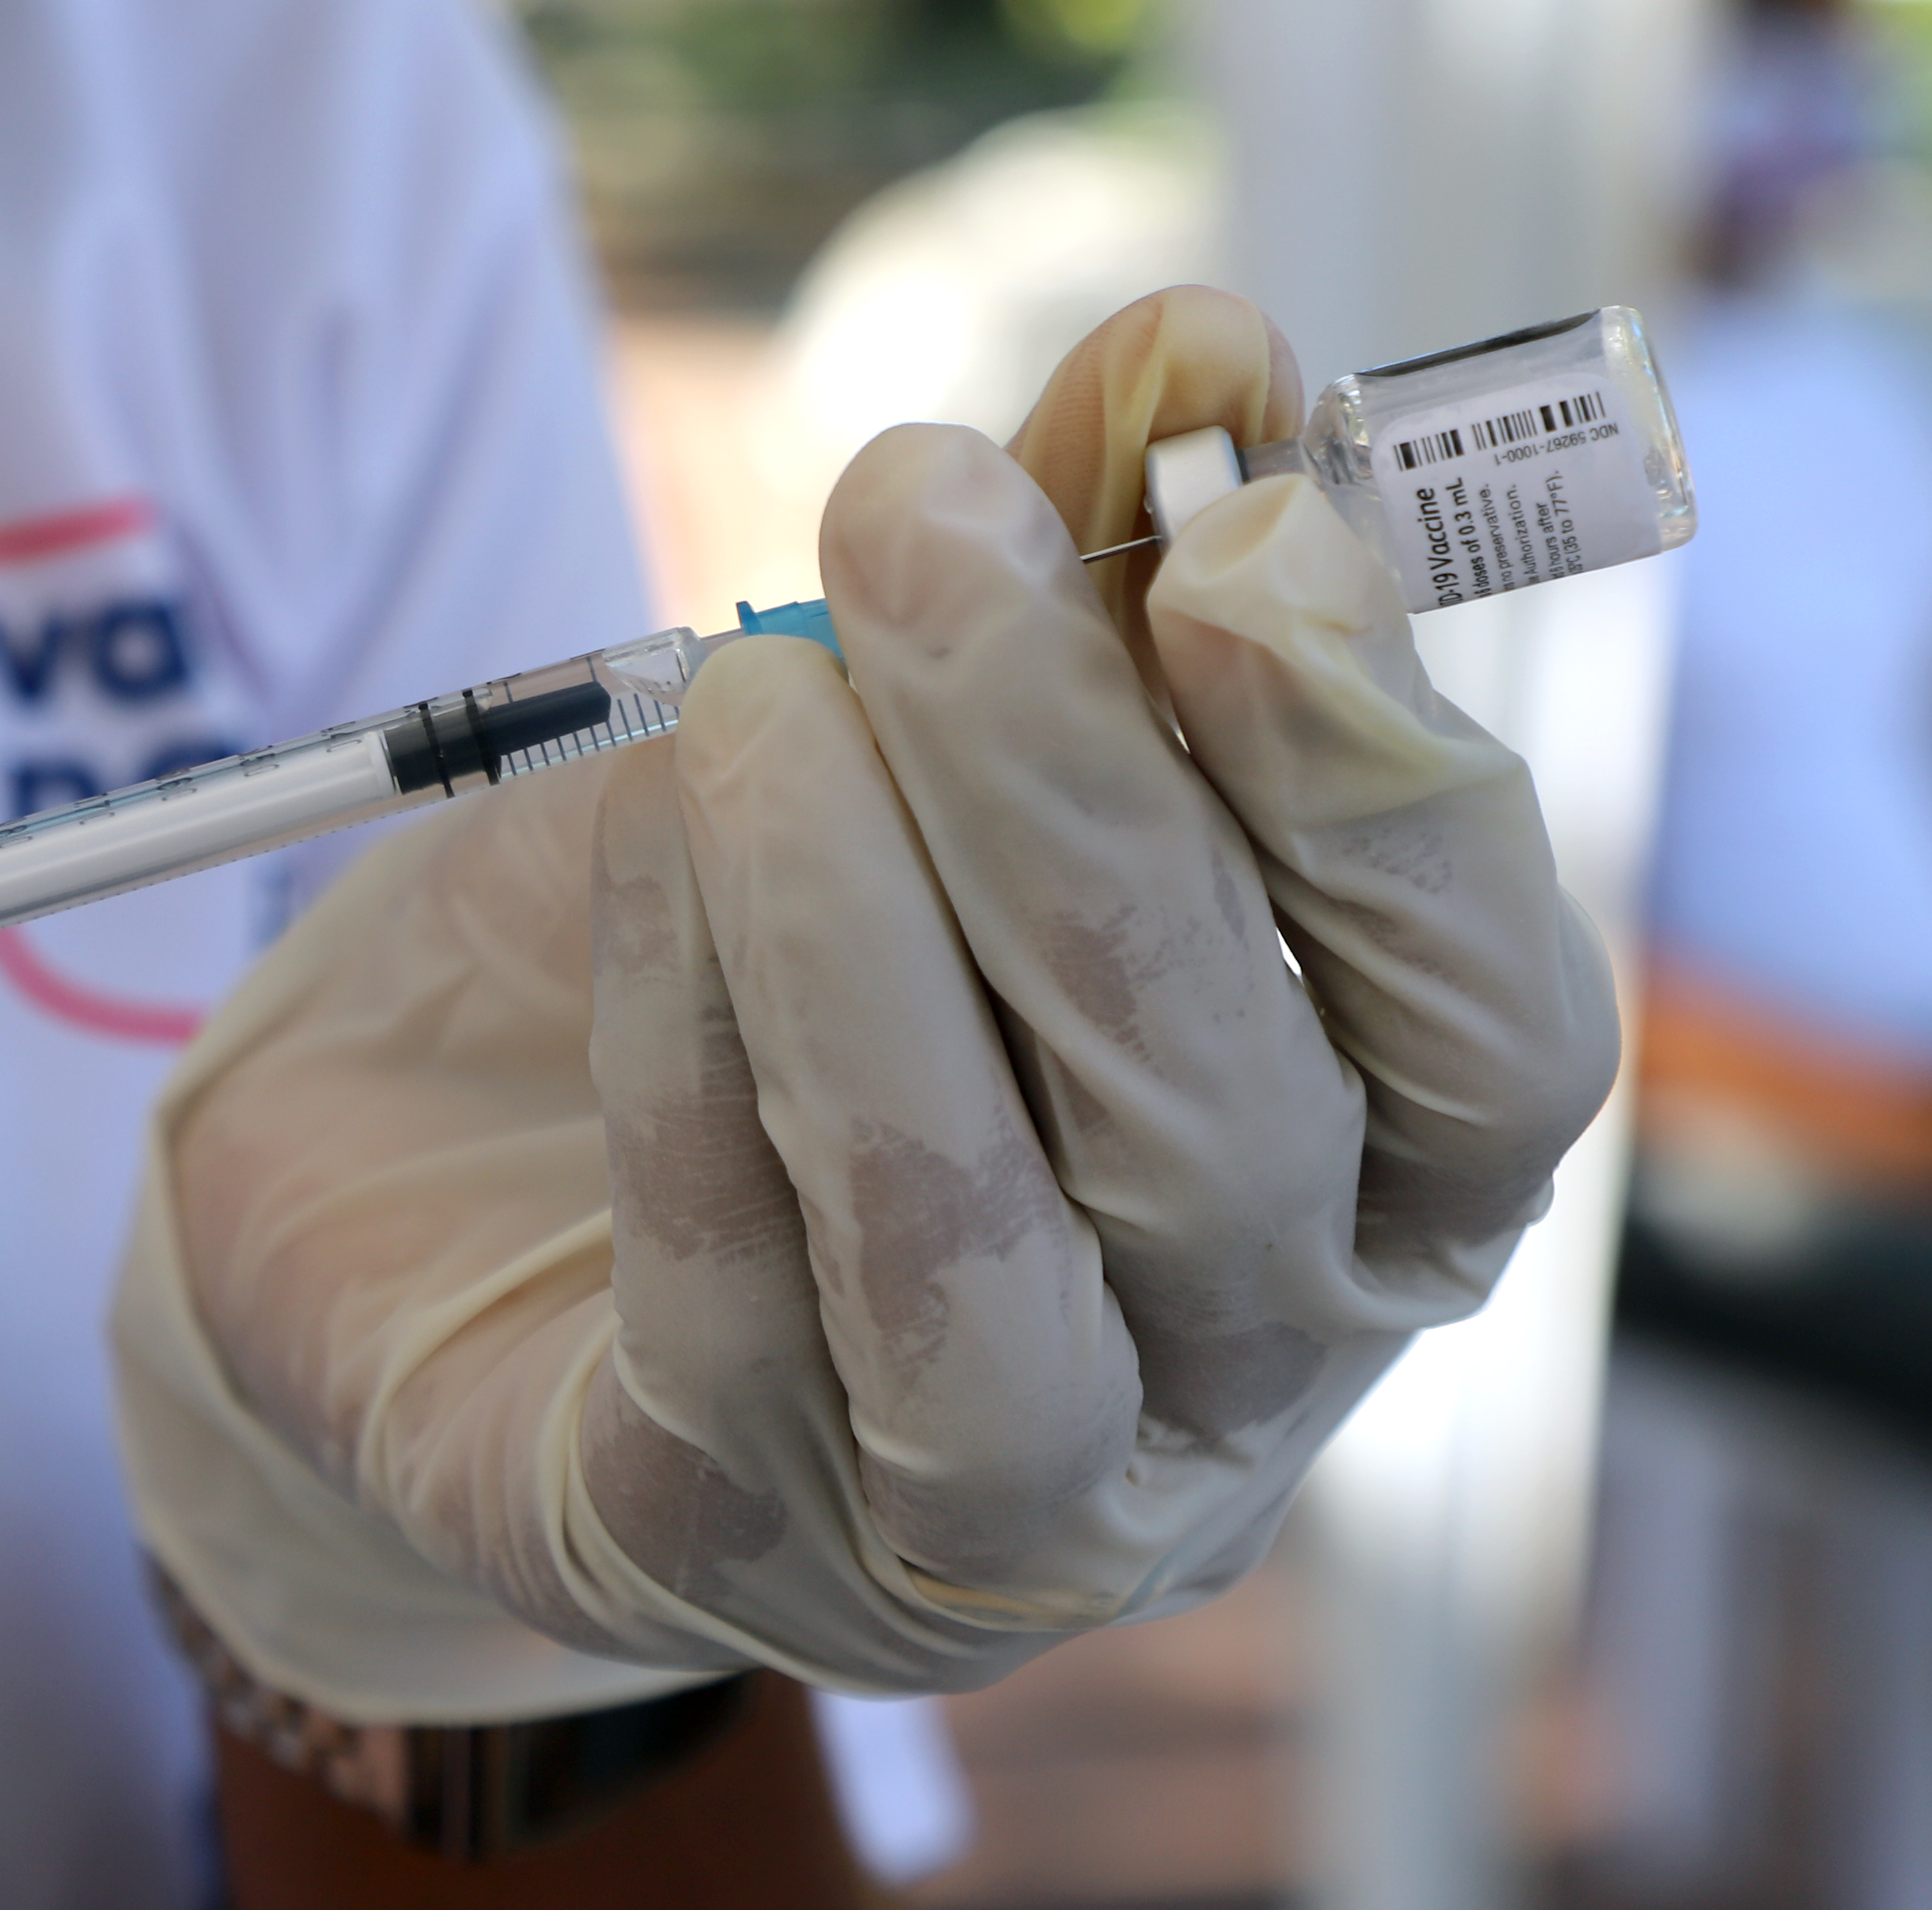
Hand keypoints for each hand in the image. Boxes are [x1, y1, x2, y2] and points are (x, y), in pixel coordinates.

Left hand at [119, 287, 1620, 1713]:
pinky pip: (731, 1284)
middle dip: (1078, 793)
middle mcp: (1232, 1375)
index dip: (1380, 789)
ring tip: (755, 694)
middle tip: (916, 522)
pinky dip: (689, 1040)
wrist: (437, 1199)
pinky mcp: (726, 1536)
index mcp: (1366, 1181)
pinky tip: (642, 838)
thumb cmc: (756, 950)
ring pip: (990, 1238)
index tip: (1243, 531)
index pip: (1494, 1028)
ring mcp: (990, 1501)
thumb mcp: (919, 741)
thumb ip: (1079, 569)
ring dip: (875, 938)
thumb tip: (1200, 351)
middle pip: (1230, 1113)